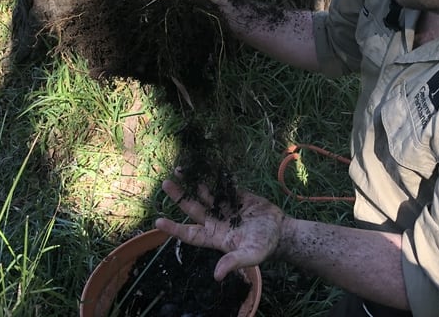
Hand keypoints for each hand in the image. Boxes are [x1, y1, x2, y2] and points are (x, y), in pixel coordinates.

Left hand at [155, 177, 285, 280]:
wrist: (281, 231)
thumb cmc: (264, 246)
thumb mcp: (250, 256)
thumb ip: (233, 262)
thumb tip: (217, 276)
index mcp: (214, 236)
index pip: (189, 233)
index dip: (174, 228)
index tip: (157, 222)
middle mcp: (215, 220)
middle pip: (192, 208)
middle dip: (179, 196)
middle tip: (165, 183)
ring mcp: (224, 206)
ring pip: (204, 193)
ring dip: (193, 182)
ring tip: (180, 169)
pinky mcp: (236, 195)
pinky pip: (222, 184)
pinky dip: (214, 175)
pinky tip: (203, 164)